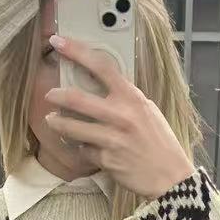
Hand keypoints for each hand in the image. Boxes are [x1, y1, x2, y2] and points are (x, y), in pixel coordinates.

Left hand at [44, 34, 195, 200]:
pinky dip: (81, 147)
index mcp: (132, 97)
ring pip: (72, 127)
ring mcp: (111, 138)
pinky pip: (83, 149)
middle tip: (50, 95)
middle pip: (76, 99)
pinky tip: (86, 147)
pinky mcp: (106, 159)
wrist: (169, 176)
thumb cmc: (160, 142)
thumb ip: (125, 98)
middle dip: (57, 95)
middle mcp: (120, 115)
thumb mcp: (147, 110)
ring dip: (58, 123)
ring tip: (53, 120)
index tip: (59, 42)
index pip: (101, 66)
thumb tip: (103, 86)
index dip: (77, 51)